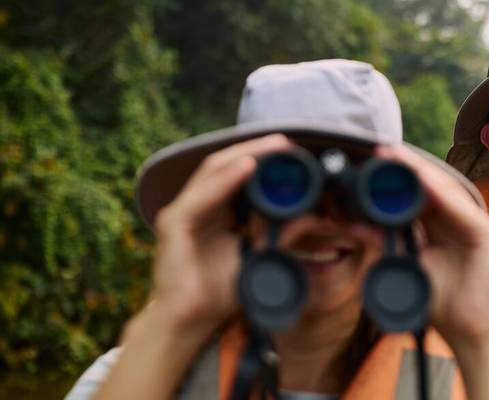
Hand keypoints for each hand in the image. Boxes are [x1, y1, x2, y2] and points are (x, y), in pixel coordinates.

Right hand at [149, 134, 292, 336]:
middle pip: (225, 165)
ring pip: (213, 172)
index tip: (294, 152)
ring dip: (245, 156)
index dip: (263, 159)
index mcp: (214, 210)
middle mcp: (197, 205)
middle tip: (287, 142)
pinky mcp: (174, 223)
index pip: (237, 174)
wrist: (191, 322)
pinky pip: (202, 196)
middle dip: (257, 151)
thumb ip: (278, 233)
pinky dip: (226, 180)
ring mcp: (182, 212)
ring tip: (274, 147)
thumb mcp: (259, 255)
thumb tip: (310, 214)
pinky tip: (248, 167)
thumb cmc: (219, 292)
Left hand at [374, 145, 488, 348]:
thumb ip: (381, 241)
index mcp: (438, 224)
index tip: (370, 159)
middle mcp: (457, 219)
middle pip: (431, 185)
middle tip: (380, 149)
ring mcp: (474, 224)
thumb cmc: (439, 299)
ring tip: (398, 158)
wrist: (467, 331)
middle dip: (407, 167)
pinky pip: (461, 210)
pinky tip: (424, 181)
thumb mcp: (403, 264)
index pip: (416, 192)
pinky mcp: (487, 235)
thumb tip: (350, 221)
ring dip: (422, 173)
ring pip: (446, 192)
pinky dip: (442, 195)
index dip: (396, 175)